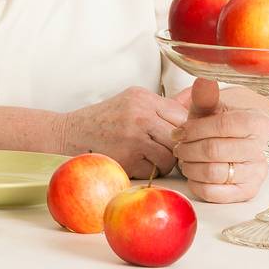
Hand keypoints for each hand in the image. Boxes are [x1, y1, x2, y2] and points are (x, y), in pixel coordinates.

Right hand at [59, 86, 187, 177]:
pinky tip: (135, 163)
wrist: (69, 134)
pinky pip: (154, 170)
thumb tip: (200, 99)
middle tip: (164, 151)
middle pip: (180, 137)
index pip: (183, 115)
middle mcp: (139, 113)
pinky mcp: (127, 157)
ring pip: (170, 156)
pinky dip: (148, 171)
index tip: (175, 138)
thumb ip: (162, 106)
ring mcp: (133, 136)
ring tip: (149, 159)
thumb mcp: (131, 103)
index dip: (183, 130)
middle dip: (175, 148)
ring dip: (163, 163)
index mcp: (142, 97)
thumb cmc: (103, 120)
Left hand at [171, 78, 268, 202]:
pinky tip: (193, 173)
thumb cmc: (219, 122)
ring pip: (213, 172)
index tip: (178, 132)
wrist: (235, 139)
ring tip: (184, 159)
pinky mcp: (246, 191)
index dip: (194, 130)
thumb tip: (203, 82)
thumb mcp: (211, 107)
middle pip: (214, 151)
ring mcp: (256, 173)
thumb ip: (206, 97)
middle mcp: (260, 150)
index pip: (222, 126)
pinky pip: (216, 193)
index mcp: (255, 123)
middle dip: (188, 149)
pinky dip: (197, 184)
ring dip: (190, 166)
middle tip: (178, 147)